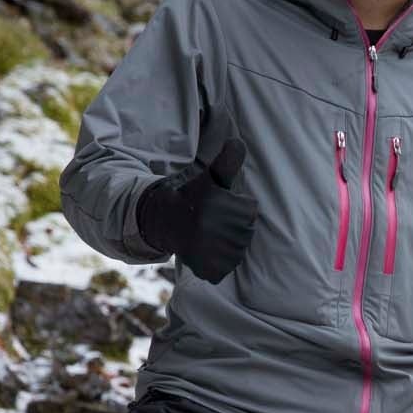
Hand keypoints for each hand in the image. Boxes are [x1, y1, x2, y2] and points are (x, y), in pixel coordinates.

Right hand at [136, 137, 258, 282]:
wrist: (162, 222)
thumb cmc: (193, 197)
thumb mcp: (211, 177)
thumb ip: (228, 161)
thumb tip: (238, 141)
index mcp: (219, 205)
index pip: (250, 210)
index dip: (235, 206)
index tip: (216, 205)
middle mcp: (216, 230)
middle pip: (246, 231)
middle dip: (233, 226)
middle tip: (210, 221)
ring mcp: (213, 253)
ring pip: (239, 250)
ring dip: (227, 244)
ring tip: (207, 235)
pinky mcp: (210, 271)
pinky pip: (227, 268)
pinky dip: (220, 262)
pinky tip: (205, 251)